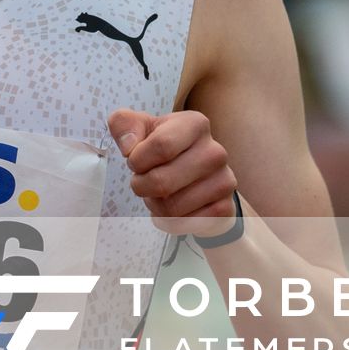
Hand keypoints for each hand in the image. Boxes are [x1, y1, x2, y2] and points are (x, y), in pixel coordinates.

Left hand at [108, 108, 237, 235]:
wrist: (198, 177)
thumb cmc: (165, 150)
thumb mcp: (141, 129)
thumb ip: (124, 125)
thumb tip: (129, 147)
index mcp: (195, 125)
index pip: (161, 146)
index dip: (138, 160)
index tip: (136, 161)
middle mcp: (215, 152)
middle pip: (161, 182)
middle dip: (141, 186)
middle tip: (144, 181)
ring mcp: (224, 181)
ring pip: (171, 208)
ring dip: (155, 205)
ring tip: (160, 193)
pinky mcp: (224, 208)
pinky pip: (183, 224)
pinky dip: (169, 221)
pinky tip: (174, 207)